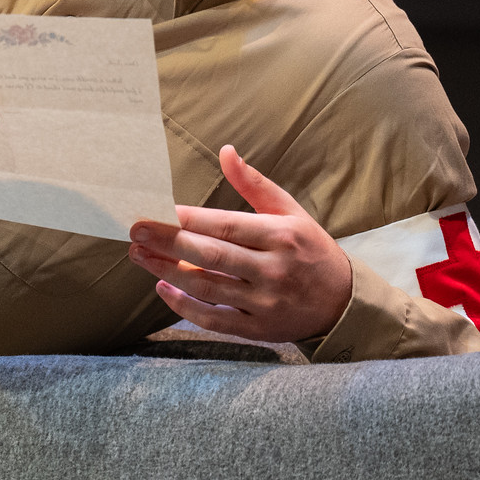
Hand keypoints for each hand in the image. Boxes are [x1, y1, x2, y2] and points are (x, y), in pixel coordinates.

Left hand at [127, 147, 351, 342]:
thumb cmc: (310, 250)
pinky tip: (162, 286)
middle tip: (136, 231)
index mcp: (282, 236)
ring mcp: (265, 302)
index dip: (191, 219)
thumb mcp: (291, 212)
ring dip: (167, 271)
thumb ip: (254, 184)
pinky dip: (183, 305)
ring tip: (139, 255)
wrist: (343, 303)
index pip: (228, 226)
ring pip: (207, 286)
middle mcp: (274, 269)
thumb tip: (225, 151)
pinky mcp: (257, 328)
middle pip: (212, 256)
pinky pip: (213, 318)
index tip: (160, 210)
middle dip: (169, 242)